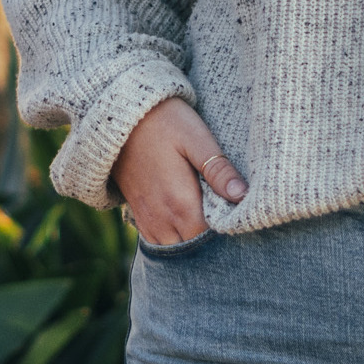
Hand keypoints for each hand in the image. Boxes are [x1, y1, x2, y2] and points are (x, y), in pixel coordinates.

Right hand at [113, 98, 244, 245]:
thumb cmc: (164, 121)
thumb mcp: (196, 139)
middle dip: (210, 241)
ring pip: (173, 248)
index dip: (227, 232)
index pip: (210, 238)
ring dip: (191, 241)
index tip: (238, 218)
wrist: (120, 115)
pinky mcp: (137, 213)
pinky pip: (157, 241)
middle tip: (225, 220)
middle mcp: (162, 218)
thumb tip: (243, 195)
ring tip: (207, 221)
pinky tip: (184, 221)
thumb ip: (218, 170)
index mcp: (180, 203)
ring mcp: (147, 218)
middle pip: (193, 248)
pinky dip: (173, 238)